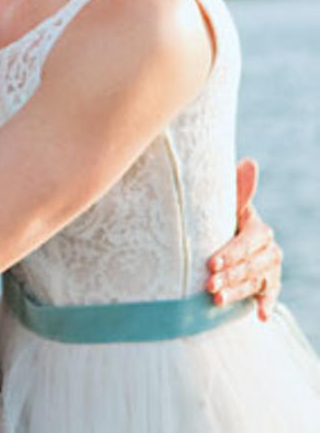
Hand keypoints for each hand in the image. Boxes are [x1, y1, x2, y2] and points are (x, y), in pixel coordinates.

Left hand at [205, 159, 281, 319]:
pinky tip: (259, 316)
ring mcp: (271, 270)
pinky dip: (266, 306)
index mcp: (259, 229)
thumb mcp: (228, 204)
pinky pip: (269, 297)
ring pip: (255, 282)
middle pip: (250, 266)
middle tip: (207, 284)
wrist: (228, 234)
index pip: (247, 243)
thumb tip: (250, 162)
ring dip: (237, 292)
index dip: (230, 253)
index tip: (211, 263)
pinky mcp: (270, 286)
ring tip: (216, 299)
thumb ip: (239, 189)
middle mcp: (269, 250)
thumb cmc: (223, 216)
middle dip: (229, 276)